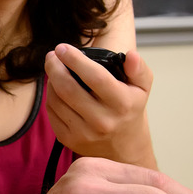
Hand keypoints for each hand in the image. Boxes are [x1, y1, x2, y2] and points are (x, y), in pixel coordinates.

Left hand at [44, 45, 155, 166]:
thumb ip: (139, 69)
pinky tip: (56, 88)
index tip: (63, 47)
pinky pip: (51, 112)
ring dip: (51, 80)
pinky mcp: (68, 140)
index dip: (75, 59)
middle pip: (68, 88)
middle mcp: (103, 121)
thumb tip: (131, 55)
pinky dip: (50, 96)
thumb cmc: (130, 109)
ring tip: (54, 69)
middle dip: (54, 67)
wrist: (123, 146)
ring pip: (56, 100)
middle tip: (52, 55)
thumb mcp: (142, 88)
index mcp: (122, 104)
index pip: (95, 77)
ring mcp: (84, 133)